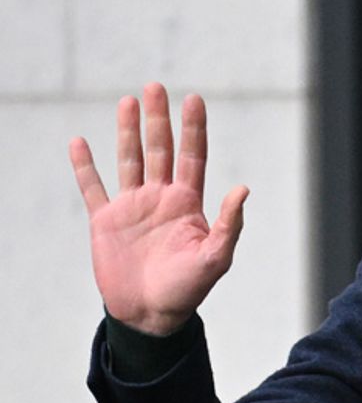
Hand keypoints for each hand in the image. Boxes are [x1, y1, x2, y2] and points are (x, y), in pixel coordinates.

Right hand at [69, 82, 247, 335]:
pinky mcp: (105, 220)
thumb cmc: (187, 290)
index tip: (193, 99)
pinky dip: (84, 166)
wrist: (150, 315)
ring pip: (128, 160)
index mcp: (188, 204)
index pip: (192, 157)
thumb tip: (242, 190)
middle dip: (158, 120)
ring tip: (128, 101)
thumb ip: (228, 225)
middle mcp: (160, 199)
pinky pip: (92, 187)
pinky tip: (79, 142)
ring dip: (127, 132)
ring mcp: (132, 207)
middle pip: (160, 150)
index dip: (193, 129)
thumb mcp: (215, 259)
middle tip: (156, 87)